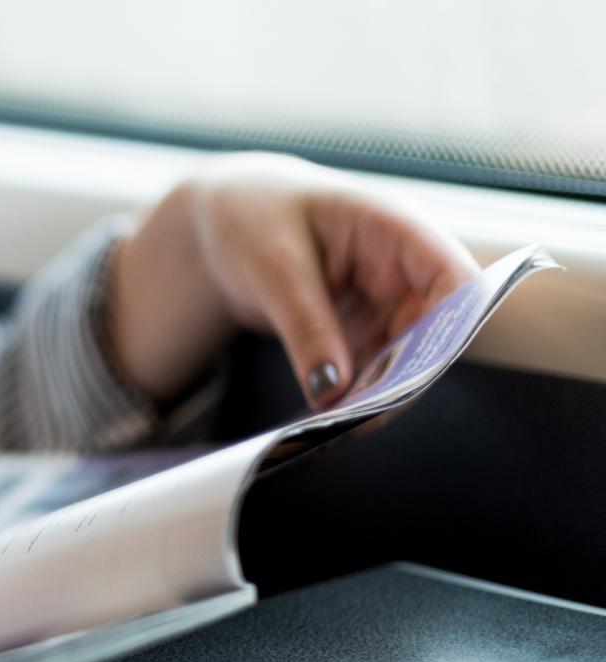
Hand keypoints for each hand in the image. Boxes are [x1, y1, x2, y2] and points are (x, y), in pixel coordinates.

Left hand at [110, 152, 477, 408]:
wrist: (222, 219)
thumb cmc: (251, 219)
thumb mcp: (273, 269)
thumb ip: (307, 328)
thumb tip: (333, 394)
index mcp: (393, 229)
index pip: (453, 279)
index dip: (451, 327)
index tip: (416, 375)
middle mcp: (400, 267)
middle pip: (432, 333)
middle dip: (402, 378)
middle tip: (359, 420)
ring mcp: (383, 300)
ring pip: (402, 360)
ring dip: (375, 395)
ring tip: (334, 428)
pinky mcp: (360, 328)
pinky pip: (369, 369)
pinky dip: (350, 394)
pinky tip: (324, 420)